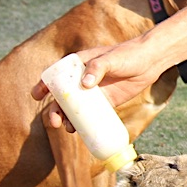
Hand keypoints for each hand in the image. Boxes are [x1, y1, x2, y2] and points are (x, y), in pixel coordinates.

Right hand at [31, 40, 163, 130]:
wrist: (149, 63)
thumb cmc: (128, 55)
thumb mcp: (111, 58)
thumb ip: (98, 67)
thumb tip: (85, 84)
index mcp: (79, 64)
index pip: (56, 75)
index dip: (44, 85)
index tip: (37, 96)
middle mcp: (82, 79)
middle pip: (62, 97)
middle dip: (54, 110)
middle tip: (54, 122)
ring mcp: (93, 92)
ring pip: (74, 108)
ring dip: (67, 119)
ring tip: (68, 128)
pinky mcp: (105, 102)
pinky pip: (90, 115)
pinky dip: (83, 123)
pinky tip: (79, 131)